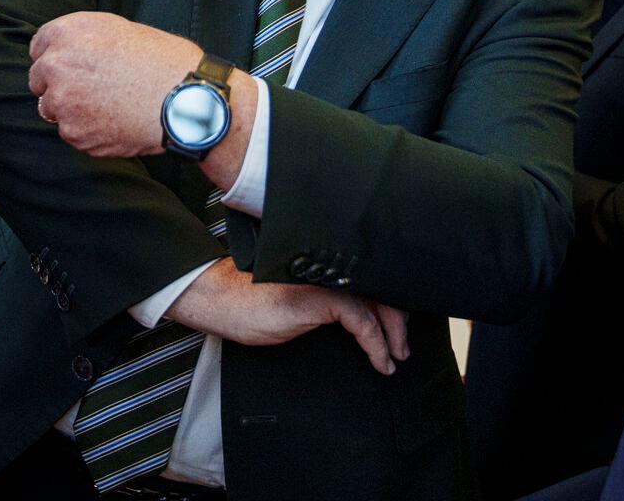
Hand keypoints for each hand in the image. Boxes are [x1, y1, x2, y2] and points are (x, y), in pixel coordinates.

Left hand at [29, 13, 200, 156]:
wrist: (184, 99)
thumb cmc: (162, 61)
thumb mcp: (119, 29)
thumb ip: (85, 39)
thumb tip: (68, 51)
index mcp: (68, 33)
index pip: (39, 47)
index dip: (56, 57)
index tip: (69, 66)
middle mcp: (57, 64)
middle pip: (39, 79)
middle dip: (58, 84)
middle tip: (90, 89)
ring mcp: (62, 101)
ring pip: (51, 108)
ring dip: (71, 109)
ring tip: (107, 106)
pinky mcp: (73, 132)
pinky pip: (71, 133)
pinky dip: (88, 131)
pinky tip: (114, 122)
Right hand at [168, 258, 409, 375]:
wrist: (220, 298)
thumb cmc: (253, 302)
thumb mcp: (299, 299)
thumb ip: (328, 297)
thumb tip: (364, 315)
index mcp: (328, 264)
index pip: (373, 277)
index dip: (392, 302)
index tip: (399, 330)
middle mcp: (331, 267)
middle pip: (382, 287)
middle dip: (398, 320)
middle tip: (402, 348)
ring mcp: (325, 279)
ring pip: (378, 303)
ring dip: (392, 334)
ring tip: (395, 357)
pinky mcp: (317, 297)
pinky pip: (361, 320)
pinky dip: (376, 343)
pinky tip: (380, 359)